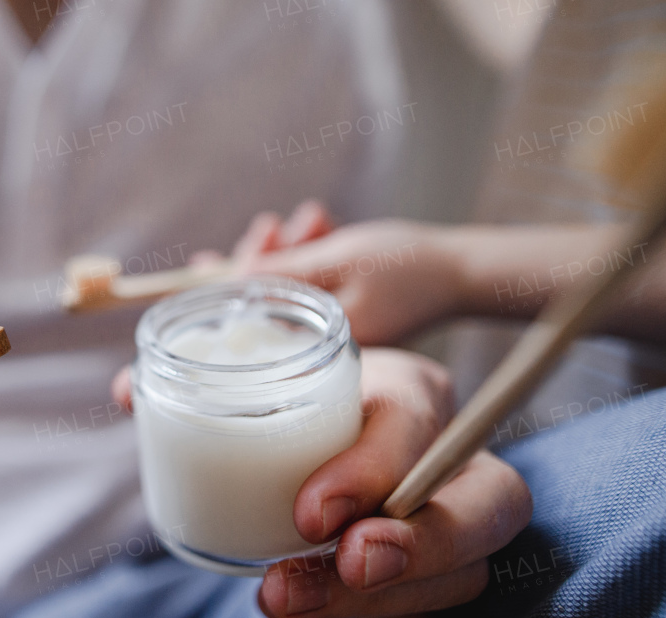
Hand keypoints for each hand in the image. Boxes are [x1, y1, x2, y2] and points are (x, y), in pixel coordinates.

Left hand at [112, 349, 530, 617]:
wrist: (313, 460)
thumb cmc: (286, 413)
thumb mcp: (255, 385)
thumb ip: (197, 384)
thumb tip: (123, 392)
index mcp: (408, 391)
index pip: (418, 418)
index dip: (372, 468)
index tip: (307, 514)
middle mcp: (451, 456)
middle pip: (487, 504)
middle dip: (418, 546)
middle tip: (341, 562)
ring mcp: (456, 523)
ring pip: (464, 574)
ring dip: (374, 599)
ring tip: (284, 598)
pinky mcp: (440, 578)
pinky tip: (303, 616)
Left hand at [229, 201, 464, 344]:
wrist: (465, 270)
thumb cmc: (407, 265)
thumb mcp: (336, 262)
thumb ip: (283, 272)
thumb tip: (229, 279)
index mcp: (312, 347)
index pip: (247, 319)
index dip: (222, 289)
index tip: (200, 259)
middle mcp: (317, 350)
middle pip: (263, 302)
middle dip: (261, 259)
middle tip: (269, 227)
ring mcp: (331, 334)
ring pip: (289, 288)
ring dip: (291, 250)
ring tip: (314, 219)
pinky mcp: (343, 318)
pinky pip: (312, 288)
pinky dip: (312, 258)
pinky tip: (320, 228)